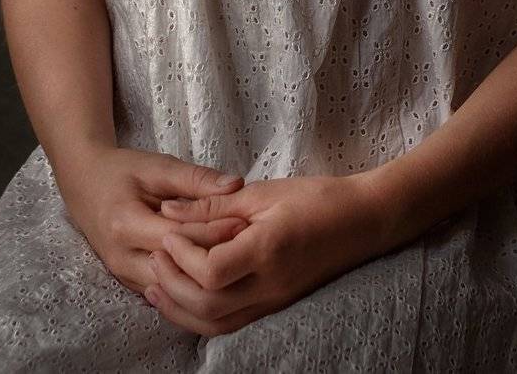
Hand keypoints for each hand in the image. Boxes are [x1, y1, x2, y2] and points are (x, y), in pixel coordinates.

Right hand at [55, 146, 250, 296]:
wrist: (83, 182)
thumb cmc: (121, 170)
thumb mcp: (157, 166)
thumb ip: (196, 179)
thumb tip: (236, 186)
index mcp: (125, 224)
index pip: (178, 238)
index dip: (212, 232)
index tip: (244, 223)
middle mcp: (121, 257)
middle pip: (176, 269)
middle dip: (210, 258)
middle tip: (246, 246)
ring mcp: (122, 275)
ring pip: (171, 288)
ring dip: (201, 275)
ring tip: (233, 259)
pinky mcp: (128, 282)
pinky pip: (164, 291)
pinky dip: (188, 282)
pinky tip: (212, 270)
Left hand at [141, 172, 385, 336]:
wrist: (362, 221)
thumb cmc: (316, 198)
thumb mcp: (263, 192)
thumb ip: (213, 206)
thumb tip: (169, 211)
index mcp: (267, 251)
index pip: (211, 272)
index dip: (181, 256)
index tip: (168, 231)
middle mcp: (270, 286)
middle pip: (207, 306)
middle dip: (172, 285)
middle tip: (154, 258)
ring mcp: (274, 301)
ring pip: (216, 324)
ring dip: (180, 308)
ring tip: (155, 285)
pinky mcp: (275, 305)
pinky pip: (231, 323)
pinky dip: (201, 315)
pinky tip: (185, 296)